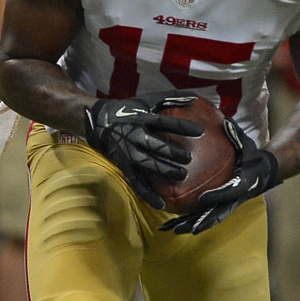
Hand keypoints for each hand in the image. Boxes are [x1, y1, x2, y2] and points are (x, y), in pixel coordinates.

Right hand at [84, 92, 203, 208]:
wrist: (99, 121)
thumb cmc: (129, 109)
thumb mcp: (147, 100)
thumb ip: (170, 98)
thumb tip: (194, 97)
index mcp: (142, 118)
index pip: (165, 122)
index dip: (182, 126)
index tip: (200, 131)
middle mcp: (134, 135)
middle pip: (155, 145)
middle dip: (172, 152)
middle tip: (189, 158)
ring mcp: (128, 152)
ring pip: (147, 163)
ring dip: (164, 170)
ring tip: (182, 175)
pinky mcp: (123, 165)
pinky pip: (136, 182)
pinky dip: (148, 193)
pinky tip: (161, 203)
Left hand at [160, 117, 278, 233]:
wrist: (264, 171)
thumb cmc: (252, 155)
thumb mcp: (246, 143)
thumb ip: (236, 135)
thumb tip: (225, 121)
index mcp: (243, 184)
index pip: (230, 192)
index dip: (218, 196)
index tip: (203, 199)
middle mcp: (234, 198)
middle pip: (216, 214)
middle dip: (199, 222)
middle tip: (183, 228)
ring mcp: (227, 204)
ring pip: (208, 218)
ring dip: (190, 224)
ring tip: (173, 230)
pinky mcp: (220, 205)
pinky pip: (204, 214)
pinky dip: (190, 219)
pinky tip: (173, 223)